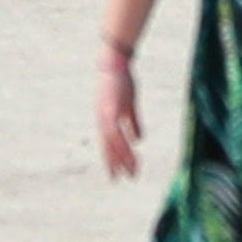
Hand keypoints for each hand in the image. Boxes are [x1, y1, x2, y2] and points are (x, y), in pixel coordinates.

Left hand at [96, 43, 145, 179]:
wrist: (115, 61)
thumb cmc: (121, 79)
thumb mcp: (128, 103)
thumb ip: (132, 122)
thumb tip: (138, 139)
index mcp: (105, 119)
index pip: (107, 144)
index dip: (111, 159)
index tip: (116, 174)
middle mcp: (102, 120)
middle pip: (108, 147)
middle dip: (114, 164)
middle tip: (118, 180)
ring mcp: (105, 116)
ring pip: (114, 143)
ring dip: (123, 158)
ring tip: (132, 172)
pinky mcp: (110, 110)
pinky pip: (117, 132)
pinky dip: (124, 142)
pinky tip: (133, 151)